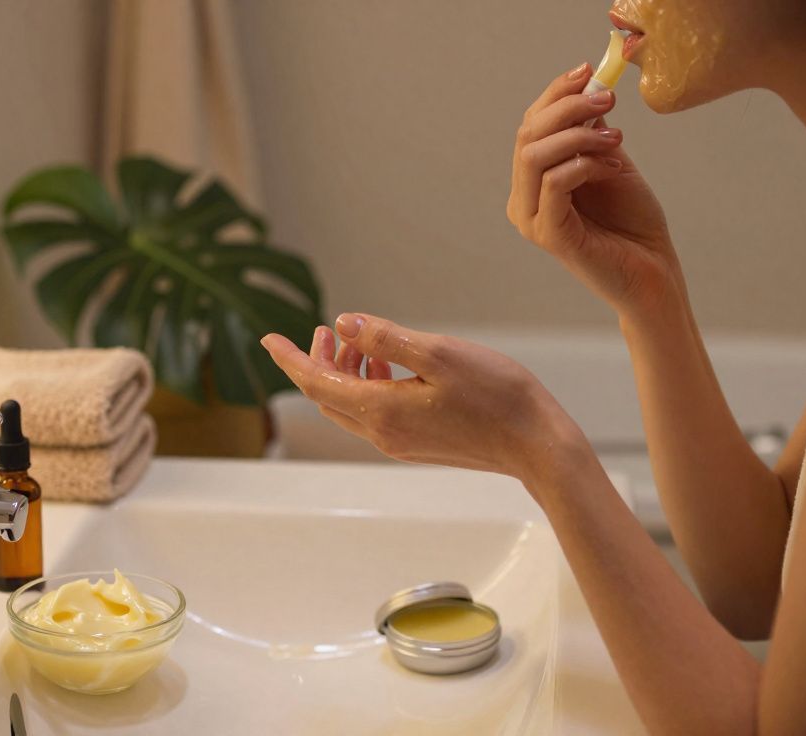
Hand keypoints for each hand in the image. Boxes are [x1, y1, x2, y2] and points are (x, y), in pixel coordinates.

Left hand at [260, 313, 586, 485]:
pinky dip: (369, 385)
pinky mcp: (420, 443)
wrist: (538, 446)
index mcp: (381, 411)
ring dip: (346, 372)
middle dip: (317, 362)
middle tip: (320, 331)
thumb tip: (342, 324)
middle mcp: (384, 433)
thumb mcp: (440, 354)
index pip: (317, 383)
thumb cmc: (497, 396)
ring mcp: (401, 442)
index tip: (267, 338)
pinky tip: (388, 365)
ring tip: (356, 340)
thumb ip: (387, 339)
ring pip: (352, 405)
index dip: (290, 359)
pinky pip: (376, 413)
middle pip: (329, 397)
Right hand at [508, 62, 685, 315]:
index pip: (529, 126)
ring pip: (535, 156)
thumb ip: (591, 132)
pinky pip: (555, 184)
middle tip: (609, 100)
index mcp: (531, 183)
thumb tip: (586, 87)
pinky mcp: (550, 237)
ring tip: (617, 139)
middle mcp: (523, 202)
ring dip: (579, 136)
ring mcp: (533, 221)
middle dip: (568, 108)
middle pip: (527, 136)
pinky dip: (586, 164)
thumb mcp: (610, 162)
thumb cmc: (632, 221)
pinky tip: (614, 166)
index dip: (555, 94)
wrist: (652, 271)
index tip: (588, 72)